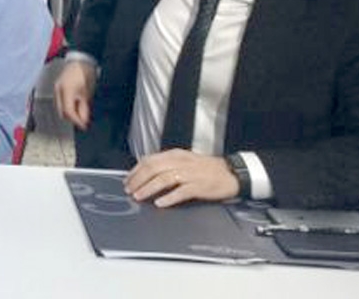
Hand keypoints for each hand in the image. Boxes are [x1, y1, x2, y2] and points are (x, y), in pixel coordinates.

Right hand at [54, 60, 95, 129]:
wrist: (82, 59)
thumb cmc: (86, 74)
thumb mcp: (88, 93)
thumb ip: (84, 108)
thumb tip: (83, 121)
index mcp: (67, 91)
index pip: (69, 112)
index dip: (77, 121)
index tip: (84, 126)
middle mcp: (58, 90)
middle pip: (62, 112)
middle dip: (72, 118)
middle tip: (83, 120)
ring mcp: (56, 88)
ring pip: (60, 107)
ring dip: (69, 112)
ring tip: (80, 111)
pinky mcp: (57, 87)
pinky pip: (60, 101)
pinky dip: (67, 105)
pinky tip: (76, 104)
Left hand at [124, 149, 239, 207]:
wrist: (231, 173)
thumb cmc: (206, 169)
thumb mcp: (184, 161)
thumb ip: (166, 165)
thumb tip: (145, 174)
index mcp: (175, 155)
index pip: (150, 160)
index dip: (136, 171)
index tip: (127, 180)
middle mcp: (181, 162)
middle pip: (154, 168)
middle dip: (138, 180)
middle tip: (129, 190)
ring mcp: (190, 174)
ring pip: (164, 179)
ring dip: (149, 188)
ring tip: (139, 196)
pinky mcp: (199, 186)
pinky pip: (181, 192)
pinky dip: (169, 197)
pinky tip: (160, 203)